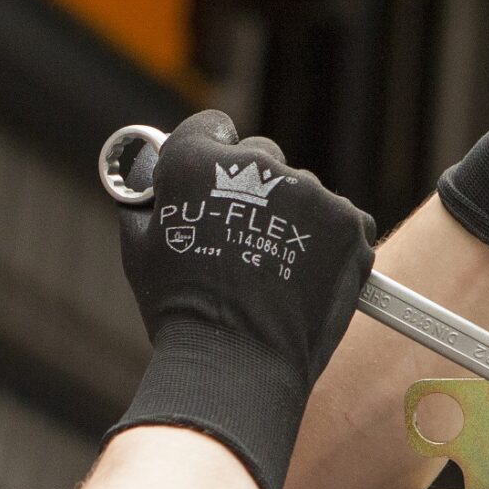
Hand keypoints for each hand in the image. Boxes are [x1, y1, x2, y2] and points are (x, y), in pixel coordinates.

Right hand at [109, 110, 376, 488]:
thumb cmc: (181, 313)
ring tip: (273, 272)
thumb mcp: (140, 251)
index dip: (208, 152)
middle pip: (258, 158)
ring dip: (290, 218)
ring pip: (299, 193)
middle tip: (241, 239)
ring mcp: (308, 191)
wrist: (237, 362)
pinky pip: (336, 220)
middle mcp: (255, 164)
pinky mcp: (347, 221)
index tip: (211, 178)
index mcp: (196, 161)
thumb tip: (152, 185)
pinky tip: (302, 279)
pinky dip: (324, 243)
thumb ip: (149, 203)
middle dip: (251, 189)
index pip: (210, 126)